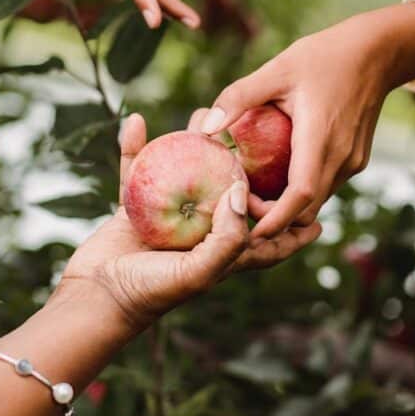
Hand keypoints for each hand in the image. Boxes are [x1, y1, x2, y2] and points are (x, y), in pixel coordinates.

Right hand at [60, 113, 320, 329]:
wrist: (94, 299)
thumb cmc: (150, 292)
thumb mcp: (199, 272)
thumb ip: (229, 237)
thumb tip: (243, 191)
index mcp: (222, 254)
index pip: (268, 243)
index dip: (294, 232)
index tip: (320, 218)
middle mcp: (199, 233)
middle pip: (231, 196)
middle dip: (248, 170)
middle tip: (263, 137)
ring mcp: (166, 219)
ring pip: (186, 173)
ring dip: (194, 145)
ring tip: (203, 117)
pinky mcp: (134, 208)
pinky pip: (136, 170)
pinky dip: (135, 147)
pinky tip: (134, 122)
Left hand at [198, 3, 414, 237]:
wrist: (377, 51)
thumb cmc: (325, 55)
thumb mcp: (277, 69)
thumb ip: (239, 97)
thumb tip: (205, 127)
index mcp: (320, 138)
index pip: (300, 196)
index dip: (274, 220)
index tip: (246, 228)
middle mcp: (341, 158)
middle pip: (307, 210)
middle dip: (275, 219)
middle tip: (241, 202)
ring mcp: (352, 162)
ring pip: (318, 201)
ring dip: (289, 206)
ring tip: (256, 190)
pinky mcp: (357, 160)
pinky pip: (327, 186)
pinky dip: (304, 191)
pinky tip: (280, 173)